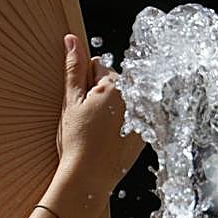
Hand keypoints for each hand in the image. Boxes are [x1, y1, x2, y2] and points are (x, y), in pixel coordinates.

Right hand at [57, 34, 144, 192]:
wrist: (89, 177)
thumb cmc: (77, 141)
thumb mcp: (71, 101)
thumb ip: (73, 68)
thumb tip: (71, 40)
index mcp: (116, 85)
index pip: (98, 66)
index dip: (85, 83)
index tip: (82, 103)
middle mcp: (135, 96)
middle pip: (114, 82)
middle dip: (100, 93)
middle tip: (88, 118)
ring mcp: (143, 115)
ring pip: (123, 99)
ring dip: (112, 108)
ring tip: (97, 130)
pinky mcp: (146, 132)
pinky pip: (133, 117)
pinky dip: (122, 123)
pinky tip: (109, 138)